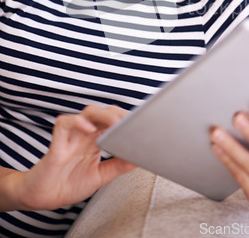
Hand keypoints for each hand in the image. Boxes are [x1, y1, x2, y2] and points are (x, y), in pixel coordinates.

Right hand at [14, 105, 135, 210]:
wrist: (43, 197)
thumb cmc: (68, 183)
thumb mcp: (101, 176)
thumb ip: (118, 165)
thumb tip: (140, 158)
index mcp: (96, 140)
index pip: (113, 121)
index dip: (127, 120)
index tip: (142, 124)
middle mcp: (85, 134)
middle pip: (104, 113)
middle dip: (118, 114)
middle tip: (132, 122)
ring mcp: (71, 135)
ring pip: (87, 113)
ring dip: (103, 115)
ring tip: (116, 123)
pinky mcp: (57, 142)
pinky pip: (65, 123)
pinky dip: (76, 122)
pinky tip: (87, 128)